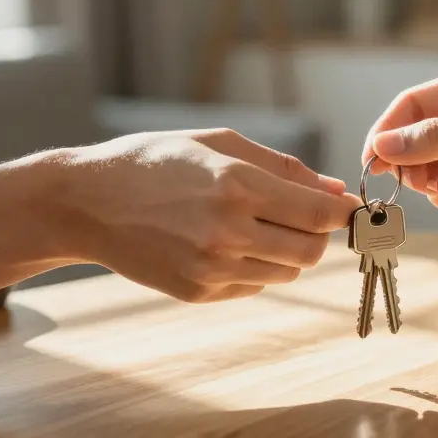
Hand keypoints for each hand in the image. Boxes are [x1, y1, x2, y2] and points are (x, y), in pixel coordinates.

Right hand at [53, 129, 358, 302]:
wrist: (88, 203)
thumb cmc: (156, 161)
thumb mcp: (219, 145)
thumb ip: (283, 168)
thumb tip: (335, 190)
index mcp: (235, 185)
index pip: (318, 214)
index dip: (343, 214)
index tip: (349, 209)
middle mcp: (226, 231)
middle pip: (310, 251)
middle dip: (317, 235)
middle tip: (302, 217)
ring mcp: (211, 268)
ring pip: (287, 272)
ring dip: (288, 251)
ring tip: (258, 225)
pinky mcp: (198, 292)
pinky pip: (254, 284)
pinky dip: (256, 265)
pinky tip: (226, 242)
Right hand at [364, 64, 437, 229]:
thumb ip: (437, 138)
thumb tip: (383, 146)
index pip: (415, 103)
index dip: (390, 129)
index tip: (373, 158)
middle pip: (420, 136)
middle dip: (409, 159)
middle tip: (407, 182)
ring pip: (434, 164)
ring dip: (426, 179)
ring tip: (437, 191)